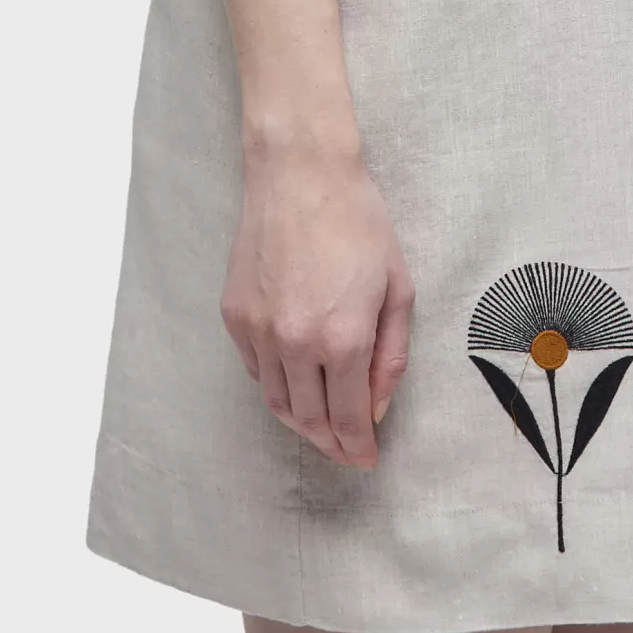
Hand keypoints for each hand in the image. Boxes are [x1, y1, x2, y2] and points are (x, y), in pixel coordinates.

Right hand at [221, 139, 414, 467]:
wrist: (301, 174)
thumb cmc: (358, 222)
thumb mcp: (398, 286)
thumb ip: (391, 354)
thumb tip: (378, 404)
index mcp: (342, 338)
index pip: (348, 418)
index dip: (358, 446)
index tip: (366, 458)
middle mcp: (295, 343)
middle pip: (309, 420)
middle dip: (331, 443)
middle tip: (346, 450)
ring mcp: (259, 330)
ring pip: (277, 402)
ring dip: (301, 423)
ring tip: (321, 425)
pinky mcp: (235, 315)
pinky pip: (256, 369)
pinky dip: (276, 385)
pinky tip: (295, 381)